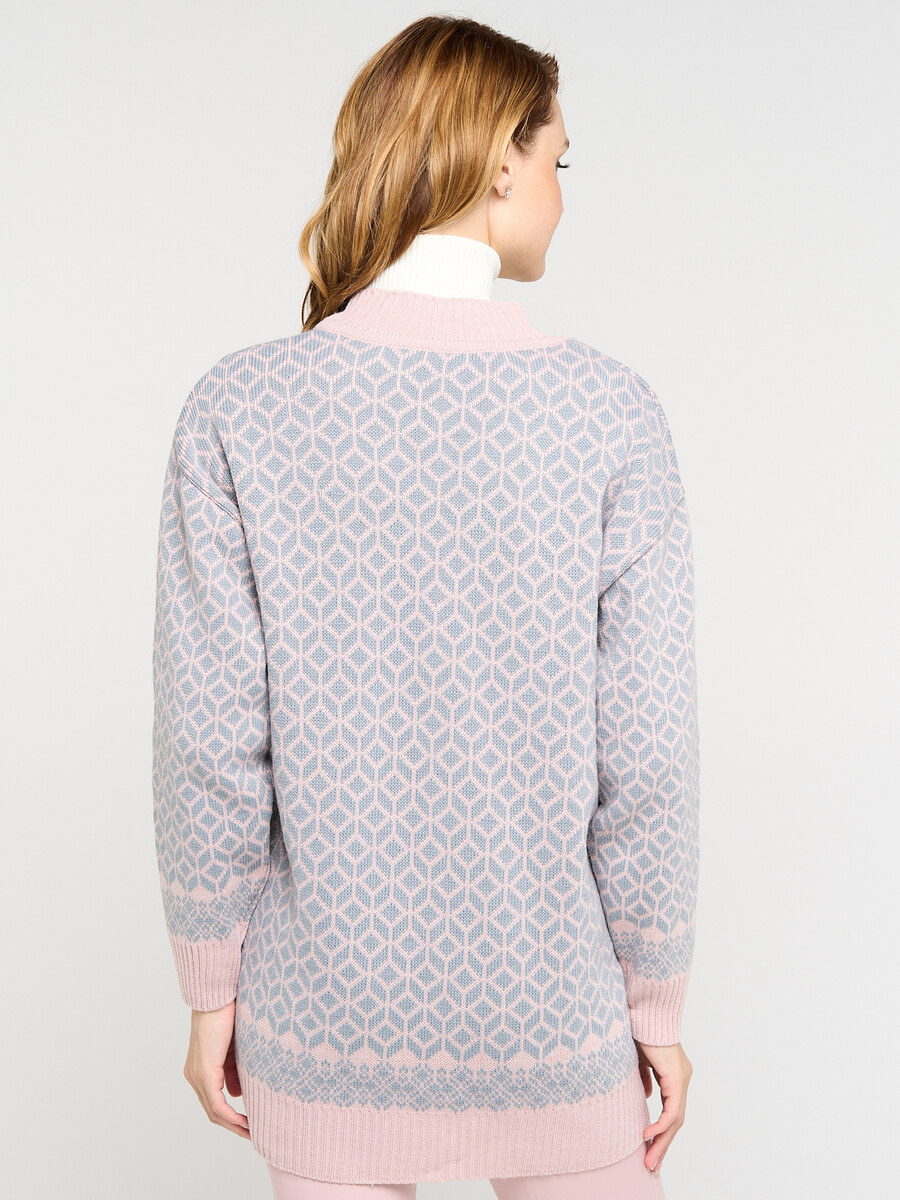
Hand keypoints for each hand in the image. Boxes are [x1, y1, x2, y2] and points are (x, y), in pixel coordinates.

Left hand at [182, 1001, 250, 1139]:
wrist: (217, 996)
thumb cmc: (227, 1014)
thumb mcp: (232, 1048)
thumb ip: (232, 1070)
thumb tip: (237, 1094)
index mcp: (199, 1068)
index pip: (212, 1100)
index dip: (229, 1115)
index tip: (248, 1122)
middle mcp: (193, 1075)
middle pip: (212, 1111)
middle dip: (232, 1125)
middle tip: (251, 1134)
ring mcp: (197, 1075)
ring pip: (214, 1111)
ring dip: (233, 1124)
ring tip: (251, 1132)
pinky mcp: (204, 1072)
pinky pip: (217, 1103)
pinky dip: (231, 1116)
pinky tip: (244, 1122)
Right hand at [636, 1040, 691, 1172]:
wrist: (646, 1013)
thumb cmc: (641, 1032)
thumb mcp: (640, 1061)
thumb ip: (645, 1079)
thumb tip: (648, 1095)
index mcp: (674, 1076)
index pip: (671, 1112)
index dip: (661, 1132)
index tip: (650, 1149)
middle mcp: (682, 1080)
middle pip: (675, 1121)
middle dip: (662, 1145)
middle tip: (652, 1165)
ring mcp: (682, 1080)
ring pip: (675, 1120)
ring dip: (661, 1142)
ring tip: (650, 1159)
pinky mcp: (677, 1078)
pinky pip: (671, 1110)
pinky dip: (660, 1125)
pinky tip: (648, 1135)